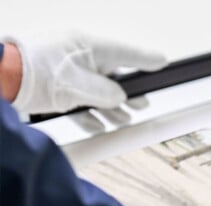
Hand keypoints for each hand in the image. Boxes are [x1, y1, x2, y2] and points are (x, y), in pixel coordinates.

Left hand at [8, 33, 166, 113]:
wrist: (2, 78)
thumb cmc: (33, 73)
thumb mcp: (76, 85)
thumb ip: (105, 93)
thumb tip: (121, 98)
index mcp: (89, 47)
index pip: (127, 52)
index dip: (147, 60)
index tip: (163, 64)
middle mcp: (81, 56)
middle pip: (115, 75)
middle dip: (129, 94)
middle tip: (141, 104)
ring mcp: (69, 70)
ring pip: (99, 90)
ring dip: (111, 108)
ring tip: (120, 119)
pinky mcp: (58, 86)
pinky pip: (82, 100)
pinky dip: (91, 113)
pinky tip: (97, 124)